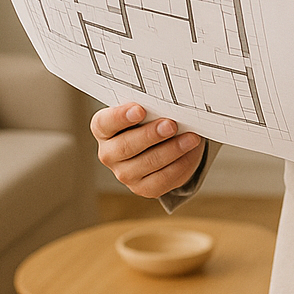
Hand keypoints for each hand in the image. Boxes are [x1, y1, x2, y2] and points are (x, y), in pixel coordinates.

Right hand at [91, 103, 205, 198]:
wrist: (160, 143)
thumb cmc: (150, 119)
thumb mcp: (147, 109)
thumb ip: (150, 107)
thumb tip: (169, 105)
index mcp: (103, 129)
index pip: (105, 123)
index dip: (120, 117)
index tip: (140, 110)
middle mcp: (109, 153)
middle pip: (125, 146)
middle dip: (151, 135)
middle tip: (171, 125)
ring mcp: (124, 174)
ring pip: (146, 164)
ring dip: (171, 150)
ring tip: (190, 138)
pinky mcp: (142, 188)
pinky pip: (162, 179)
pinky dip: (179, 164)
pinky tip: (190, 152)